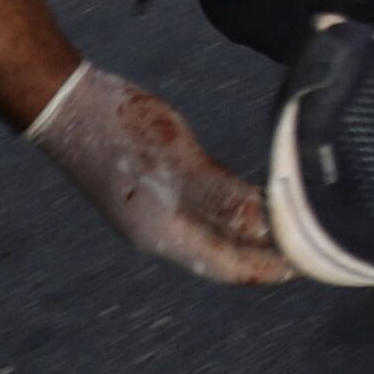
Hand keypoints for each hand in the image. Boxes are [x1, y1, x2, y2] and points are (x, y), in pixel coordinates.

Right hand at [24, 62, 289, 285]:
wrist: (67, 104)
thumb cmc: (123, 130)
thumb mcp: (180, 163)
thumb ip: (222, 199)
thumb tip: (265, 231)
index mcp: (163, 234)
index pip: (225, 264)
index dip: (266, 268)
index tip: (306, 267)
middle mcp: (156, 231)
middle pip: (218, 255)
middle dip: (258, 256)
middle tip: (303, 250)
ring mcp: (148, 212)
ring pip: (207, 234)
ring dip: (243, 235)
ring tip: (282, 229)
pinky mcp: (147, 189)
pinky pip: (197, 212)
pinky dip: (226, 212)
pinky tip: (242, 200)